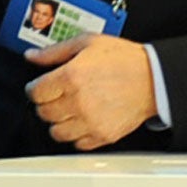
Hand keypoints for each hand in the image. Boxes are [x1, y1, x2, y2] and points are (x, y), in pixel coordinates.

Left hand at [24, 34, 156, 149]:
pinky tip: (81, 122)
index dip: (34, 89)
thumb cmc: (123, 60)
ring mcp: (91, 121)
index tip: (39, 88)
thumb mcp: (87, 43)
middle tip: (54, 98)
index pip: (35, 93)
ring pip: (57, 132)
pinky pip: (78, 144)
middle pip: (44, 113)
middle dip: (45, 104)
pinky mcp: (103, 135)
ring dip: (58, 122)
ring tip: (66, 112)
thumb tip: (32, 56)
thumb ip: (54, 51)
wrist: (153, 79)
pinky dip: (76, 135)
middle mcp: (78, 101)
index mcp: (70, 77)